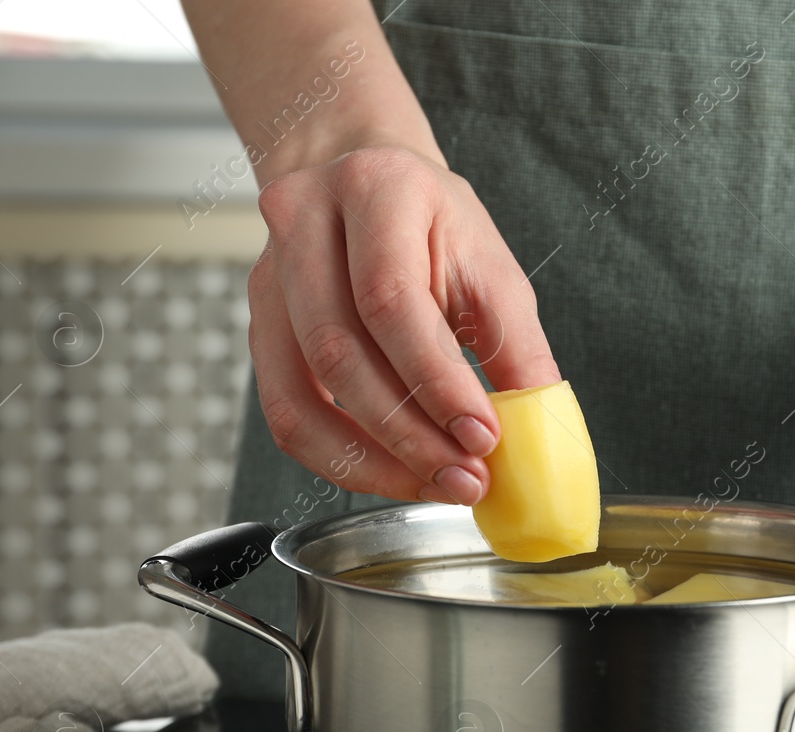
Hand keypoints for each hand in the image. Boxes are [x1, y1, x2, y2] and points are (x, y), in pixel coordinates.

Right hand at [249, 145, 559, 502]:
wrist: (370, 185)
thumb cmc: (435, 226)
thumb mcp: (491, 268)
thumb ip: (517, 347)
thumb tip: (536, 434)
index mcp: (375, 189)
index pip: (391, 302)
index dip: (437, 382)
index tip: (483, 438)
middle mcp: (303, 223)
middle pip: (338, 352)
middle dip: (408, 433)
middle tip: (465, 476)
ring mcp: (267, 276)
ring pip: (299, 395)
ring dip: (372, 459)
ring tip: (435, 483)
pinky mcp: (258, 326)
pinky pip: (285, 413)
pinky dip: (340, 458)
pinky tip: (391, 473)